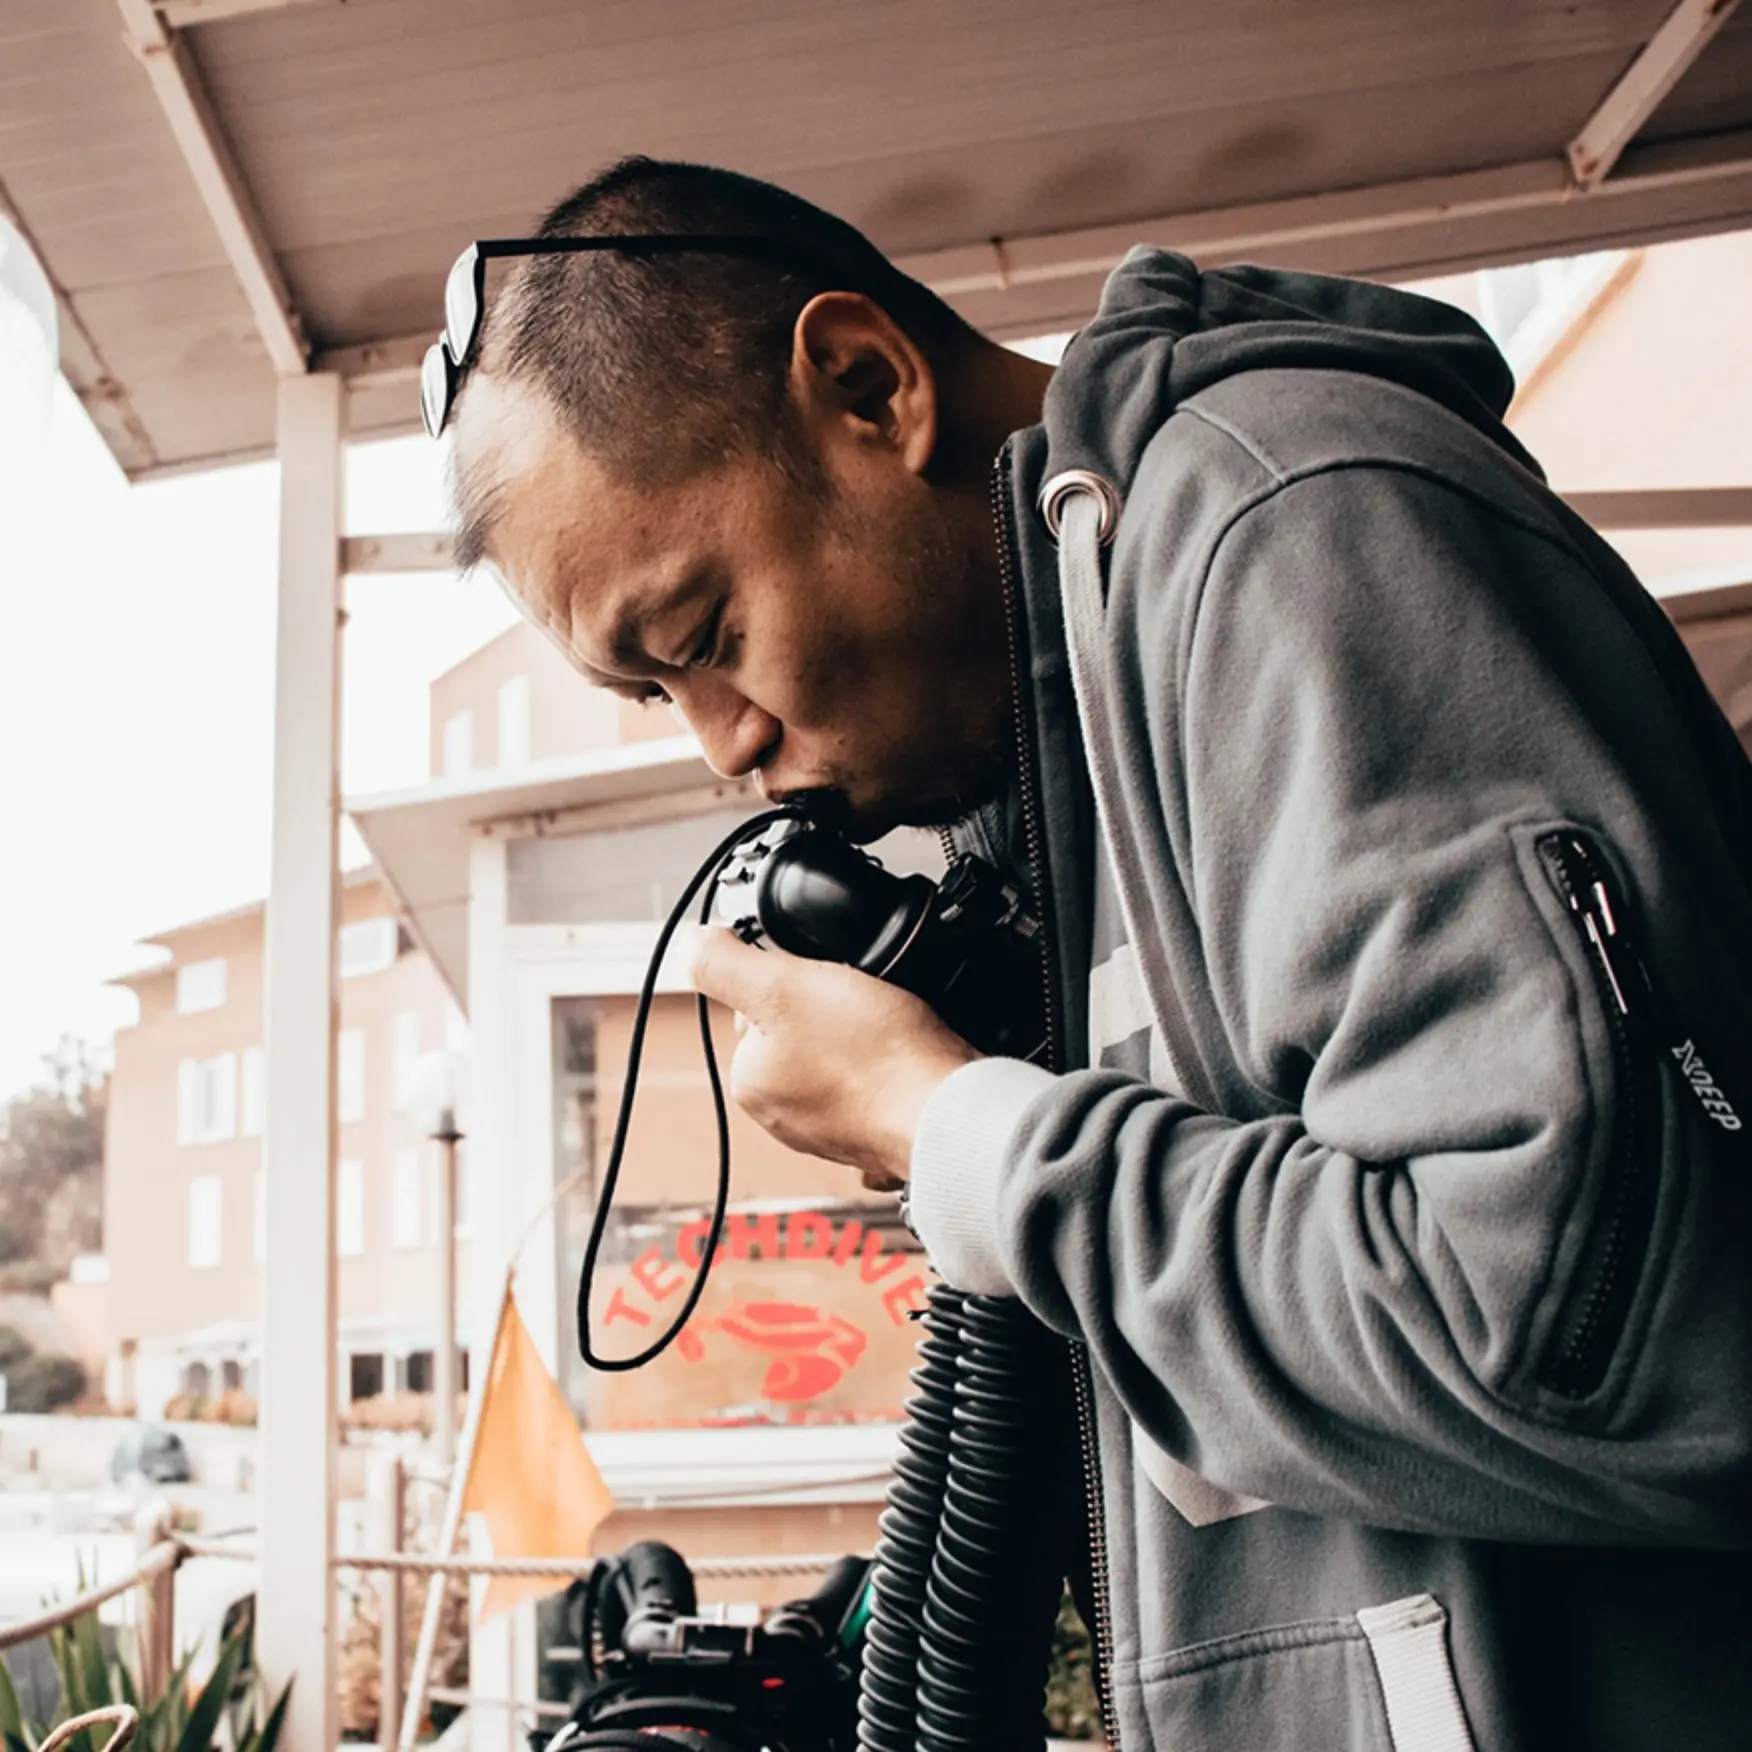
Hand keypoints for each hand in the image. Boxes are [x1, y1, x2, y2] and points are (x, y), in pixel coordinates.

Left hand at [688, 928, 980, 1190]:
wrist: (947, 1110)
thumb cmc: (874, 1058)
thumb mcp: (783, 987)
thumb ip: (726, 964)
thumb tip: (691, 945)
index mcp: (752, 1083)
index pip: (756, 1006)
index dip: (790, 977)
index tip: (822, 980)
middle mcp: (783, 1115)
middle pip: (798, 1029)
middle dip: (828, 1008)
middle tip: (860, 1002)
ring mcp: (832, 1128)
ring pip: (838, 1054)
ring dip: (861, 1036)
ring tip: (885, 1029)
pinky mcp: (875, 1130)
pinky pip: (874, 1081)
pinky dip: (887, 1065)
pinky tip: (902, 1057)